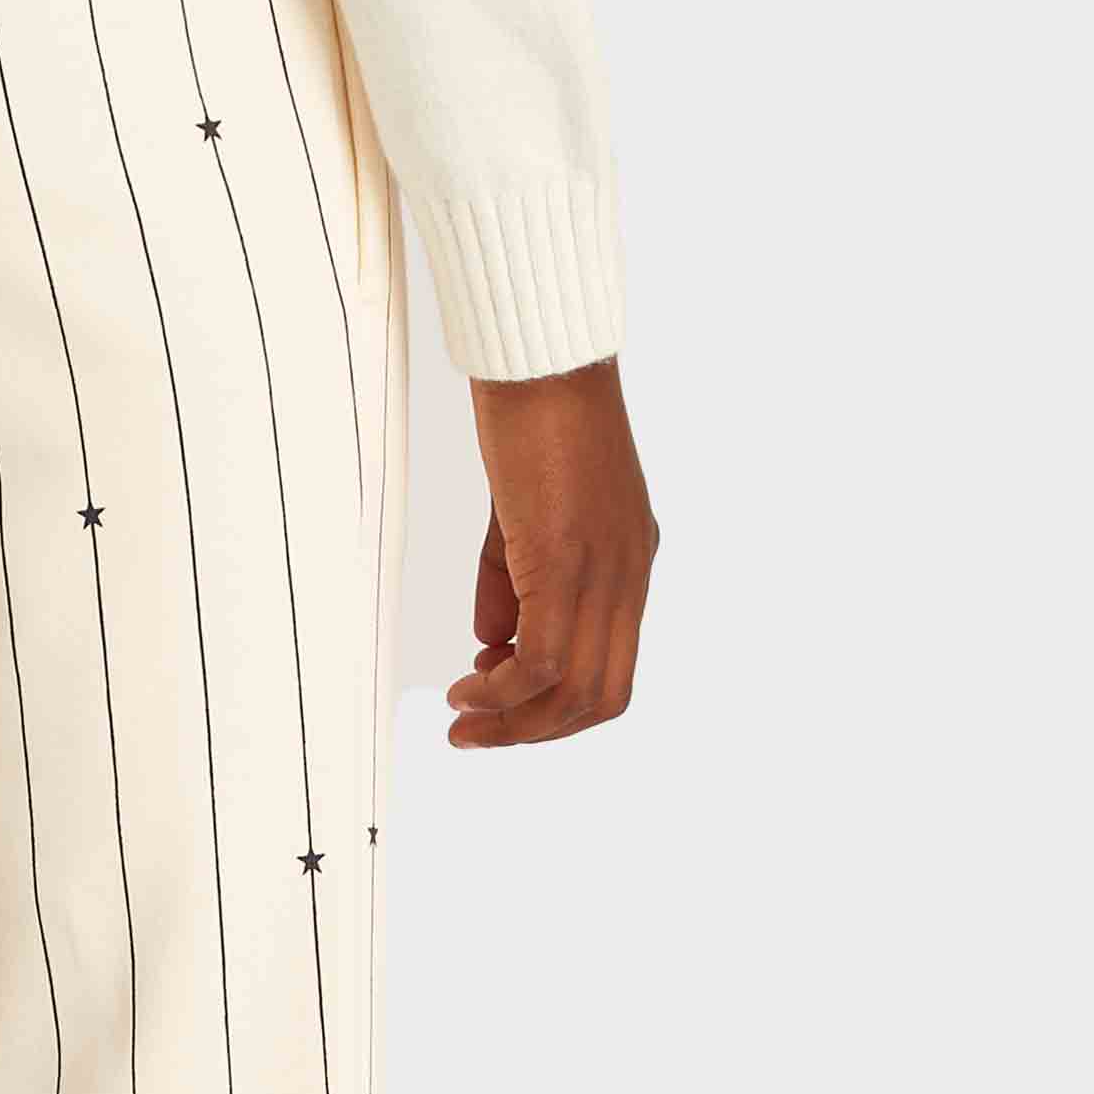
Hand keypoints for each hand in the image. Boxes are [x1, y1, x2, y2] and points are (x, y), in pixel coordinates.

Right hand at [446, 361, 657, 747]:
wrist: (542, 358)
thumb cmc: (532, 417)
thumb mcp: (521, 516)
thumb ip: (511, 586)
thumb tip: (494, 650)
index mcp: (627, 566)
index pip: (611, 668)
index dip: (559, 706)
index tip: (502, 705)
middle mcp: (628, 578)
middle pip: (602, 697)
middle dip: (536, 732)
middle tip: (478, 734)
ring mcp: (604, 573)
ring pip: (575, 692)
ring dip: (516, 724)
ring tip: (465, 720)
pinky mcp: (566, 562)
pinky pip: (543, 659)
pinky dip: (503, 692)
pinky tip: (467, 688)